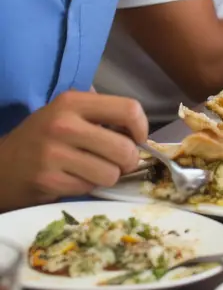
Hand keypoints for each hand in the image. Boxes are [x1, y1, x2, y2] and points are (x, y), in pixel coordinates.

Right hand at [0, 92, 146, 211]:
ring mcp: (55, 154)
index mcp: (72, 102)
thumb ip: (101, 113)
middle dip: (128, 160)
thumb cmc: (44, 136)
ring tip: (93, 170)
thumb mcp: (67, 112)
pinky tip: (73, 179)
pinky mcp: (50, 181)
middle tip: (119, 162)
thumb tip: (139, 129)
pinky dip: (87, 187)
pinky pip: (90, 188)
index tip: (137, 138)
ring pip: (111, 173)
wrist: (3, 165)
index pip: (128, 109)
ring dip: (107, 176)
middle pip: (124, 148)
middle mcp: (64, 125)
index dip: (141, 127)